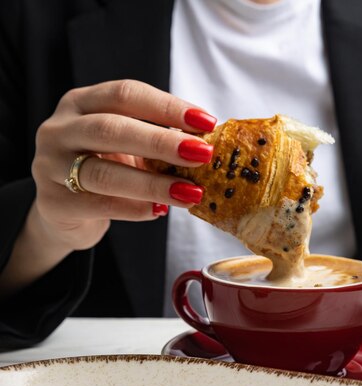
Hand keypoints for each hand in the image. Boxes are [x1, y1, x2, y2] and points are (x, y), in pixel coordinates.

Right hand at [31, 79, 216, 251]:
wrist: (65, 211)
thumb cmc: (106, 168)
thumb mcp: (129, 146)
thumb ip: (159, 142)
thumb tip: (207, 144)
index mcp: (82, 103)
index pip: (126, 94)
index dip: (167, 107)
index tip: (206, 122)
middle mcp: (60, 129)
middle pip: (111, 129)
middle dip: (161, 142)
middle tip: (201, 154)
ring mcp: (50, 166)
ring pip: (103, 173)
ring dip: (153, 183)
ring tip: (191, 192)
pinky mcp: (54, 203)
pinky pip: (99, 205)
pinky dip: (134, 208)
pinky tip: (160, 211)